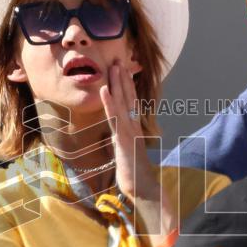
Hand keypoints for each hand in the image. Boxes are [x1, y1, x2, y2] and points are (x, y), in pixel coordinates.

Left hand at [100, 60, 154, 201]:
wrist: (142, 187)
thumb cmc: (133, 172)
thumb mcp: (125, 152)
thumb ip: (121, 141)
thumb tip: (115, 136)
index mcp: (133, 128)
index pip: (130, 102)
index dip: (127, 85)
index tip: (123, 69)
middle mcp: (133, 126)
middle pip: (127, 97)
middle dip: (122, 78)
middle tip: (118, 59)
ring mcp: (128, 131)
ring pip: (122, 103)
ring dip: (118, 84)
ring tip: (114, 67)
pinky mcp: (123, 139)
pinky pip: (114, 118)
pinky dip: (109, 103)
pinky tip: (104, 90)